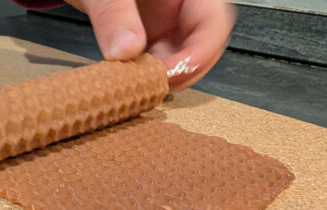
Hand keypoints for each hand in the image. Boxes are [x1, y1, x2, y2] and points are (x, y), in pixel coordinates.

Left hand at [65, 0, 234, 88]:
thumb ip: (114, 14)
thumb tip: (126, 51)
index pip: (213, 19)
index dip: (200, 51)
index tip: (172, 73)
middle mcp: (179, 7)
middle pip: (201, 44)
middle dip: (182, 70)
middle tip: (155, 85)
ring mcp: (163, 24)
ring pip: (178, 58)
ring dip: (163, 76)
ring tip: (139, 85)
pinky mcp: (145, 40)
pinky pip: (155, 63)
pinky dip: (144, 76)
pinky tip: (129, 82)